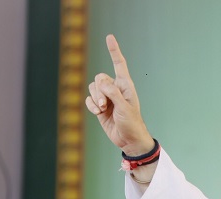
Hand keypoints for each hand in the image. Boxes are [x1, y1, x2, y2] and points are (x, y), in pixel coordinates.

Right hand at [85, 34, 153, 155]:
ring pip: (92, 87)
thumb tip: (101, 82)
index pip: (119, 64)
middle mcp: (115, 89)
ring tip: (103, 109)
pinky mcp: (99, 107)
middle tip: (104, 103)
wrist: (129, 140)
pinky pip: (89, 99)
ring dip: (94, 98)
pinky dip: (91, 105)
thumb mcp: (124, 107)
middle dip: (99, 90)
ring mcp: (107, 97)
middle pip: (99, 77)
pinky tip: (98, 113)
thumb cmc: (132, 123)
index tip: (109, 36)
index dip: (114, 50)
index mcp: (125, 85)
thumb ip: (112, 93)